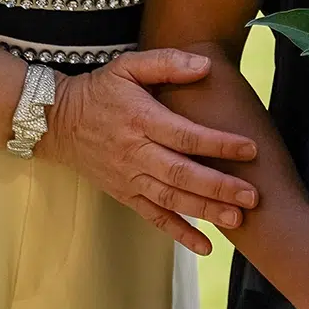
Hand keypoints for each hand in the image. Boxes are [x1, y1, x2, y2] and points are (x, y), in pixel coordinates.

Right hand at [35, 48, 258, 253]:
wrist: (56, 122)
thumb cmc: (99, 91)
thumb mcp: (128, 66)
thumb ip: (167, 63)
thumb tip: (205, 65)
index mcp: (141, 120)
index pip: (185, 135)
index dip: (218, 144)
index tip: (250, 149)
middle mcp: (135, 153)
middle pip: (182, 174)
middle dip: (219, 187)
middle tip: (252, 196)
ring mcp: (129, 178)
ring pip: (170, 200)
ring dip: (205, 211)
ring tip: (237, 219)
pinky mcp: (124, 194)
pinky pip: (153, 217)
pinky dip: (179, 233)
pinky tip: (205, 245)